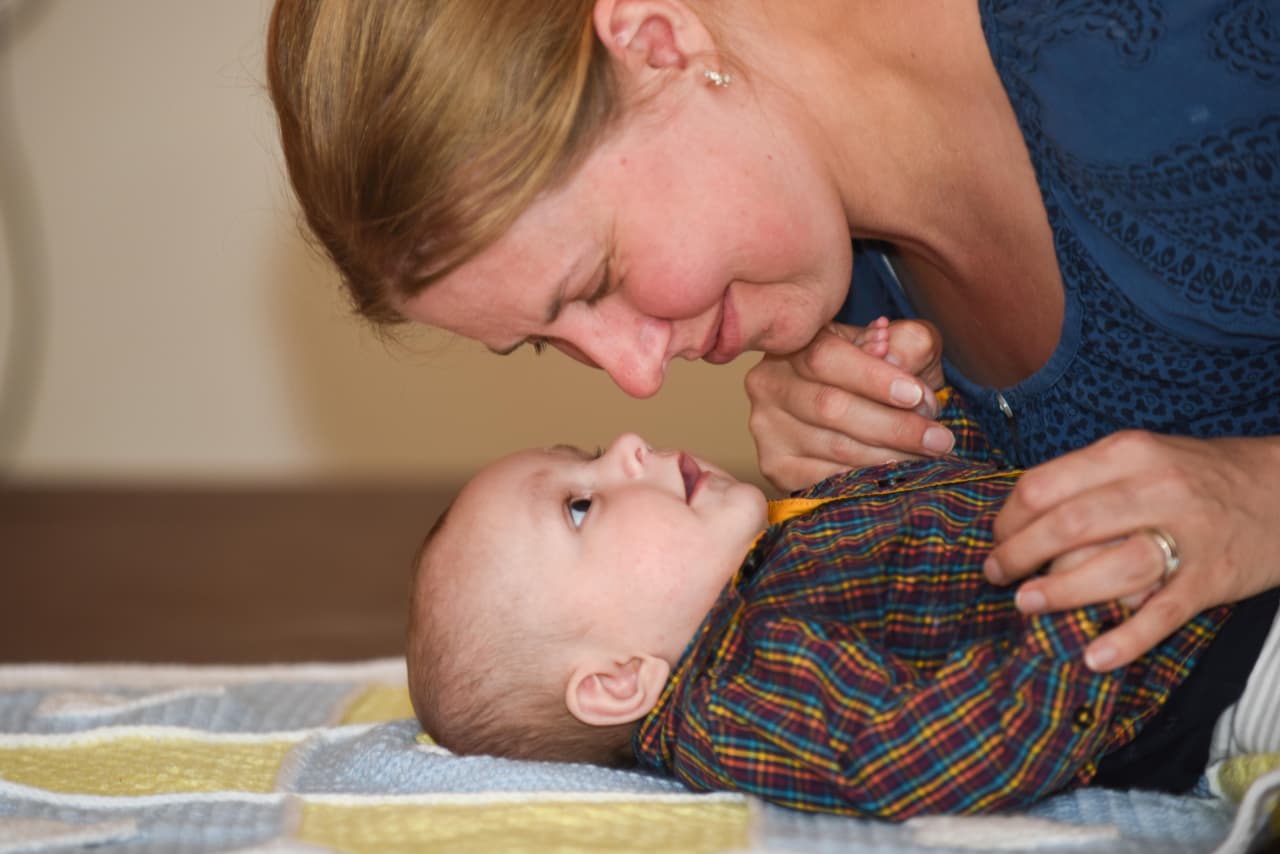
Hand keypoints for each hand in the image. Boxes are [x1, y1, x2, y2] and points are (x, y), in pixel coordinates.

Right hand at [745, 317, 950, 491]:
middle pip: (830, 406)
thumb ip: (905, 343)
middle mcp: (769, 381)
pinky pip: (822, 479)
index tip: (916, 397)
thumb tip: (899, 370)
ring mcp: (766, 426)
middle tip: (939, 439)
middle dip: (893, 425)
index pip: (826, 357)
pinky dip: (863, 479)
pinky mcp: (774, 465)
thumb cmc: (879, 366)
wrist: (852, 400)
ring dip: (888, 456)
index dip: (873, 378)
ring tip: (928, 457)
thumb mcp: (898, 341)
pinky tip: (893, 476)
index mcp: (796, 341)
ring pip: (833, 446)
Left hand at [984, 431, 1279, 669]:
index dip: (1008, 517)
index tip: (995, 538)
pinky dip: (1126, 639)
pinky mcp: (1213, 577)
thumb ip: (1088, 479)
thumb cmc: (1197, 476)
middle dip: (1018, 553)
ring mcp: (1188, 534)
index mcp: (1128, 453)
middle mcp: (1156, 488)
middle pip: (1068, 524)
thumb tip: (1021, 514)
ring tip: (1025, 604)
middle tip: (996, 574)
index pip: (1044, 485)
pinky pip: (1163, 614)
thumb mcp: (1142, 456)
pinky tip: (1094, 658)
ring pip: (1112, 566)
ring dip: (1059, 591)